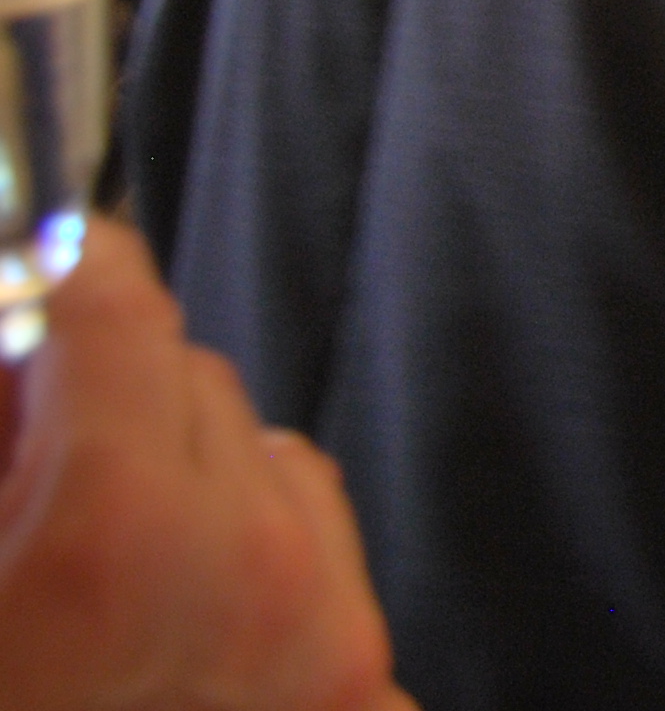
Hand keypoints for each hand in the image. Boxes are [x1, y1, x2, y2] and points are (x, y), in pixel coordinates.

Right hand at [0, 221, 411, 710]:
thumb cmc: (12, 677)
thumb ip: (2, 435)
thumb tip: (21, 341)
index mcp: (120, 535)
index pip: (119, 308)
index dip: (63, 276)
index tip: (40, 266)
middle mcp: (251, 573)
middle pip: (187, 383)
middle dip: (98, 404)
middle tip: (23, 466)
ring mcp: (322, 652)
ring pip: (260, 468)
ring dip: (180, 486)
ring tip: (77, 582)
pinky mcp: (358, 704)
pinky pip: (311, 571)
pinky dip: (240, 578)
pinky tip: (151, 648)